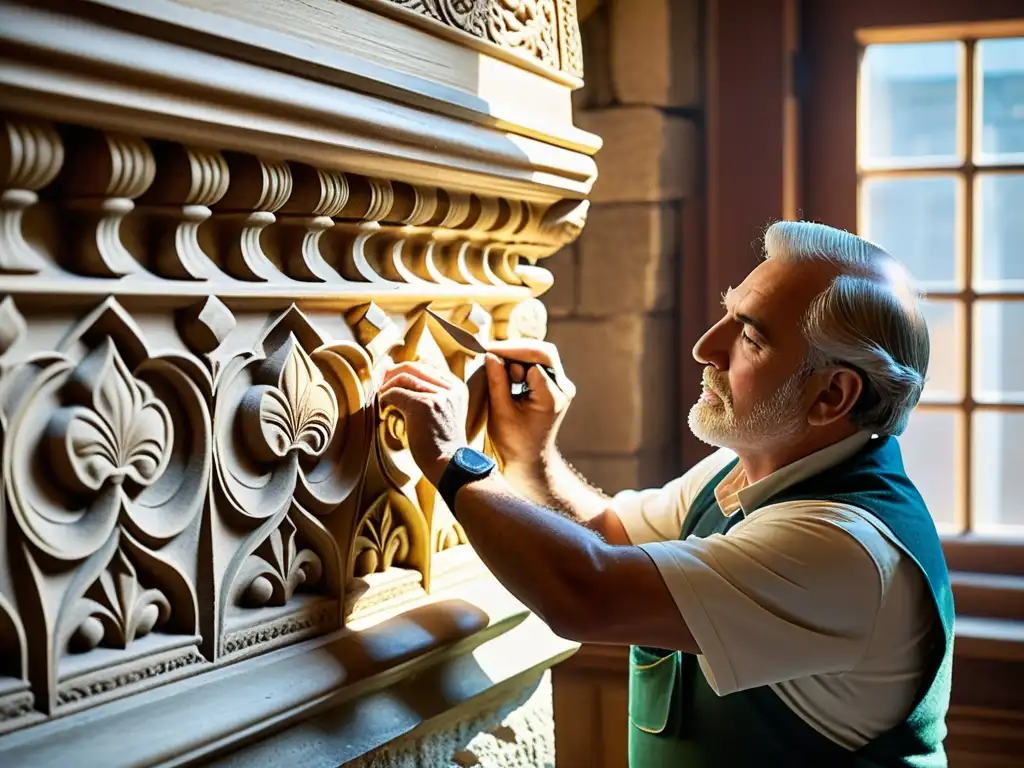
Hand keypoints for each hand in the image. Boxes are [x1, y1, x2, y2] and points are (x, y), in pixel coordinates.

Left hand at [379, 361, 469, 486]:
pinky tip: (384, 411)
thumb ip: (430, 395)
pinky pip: (395, 393)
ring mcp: (438, 395)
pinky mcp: (423, 405)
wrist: (449, 464)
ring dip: (388, 387)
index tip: (391, 379)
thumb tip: (402, 374)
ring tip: (383, 400)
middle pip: (415, 367)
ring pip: (404, 377)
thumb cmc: (440, 444)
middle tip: (381, 385)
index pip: (427, 367)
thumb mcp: (443, 413)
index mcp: (457, 388)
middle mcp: (450, 388)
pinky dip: (385, 400)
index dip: (405, 370)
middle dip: (393, 373)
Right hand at [484, 340, 575, 473]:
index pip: (535, 360)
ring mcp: (562, 386)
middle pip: (544, 352)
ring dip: (519, 355)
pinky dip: (522, 362)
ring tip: (497, 363)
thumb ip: (497, 382)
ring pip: (543, 355)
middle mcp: (563, 388)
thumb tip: (490, 355)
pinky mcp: (556, 385)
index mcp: (552, 397)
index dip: (510, 352)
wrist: (530, 460)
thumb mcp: (500, 412)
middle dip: (516, 349)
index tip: (487, 351)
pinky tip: (506, 368)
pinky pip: (540, 363)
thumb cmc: (514, 442)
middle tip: (491, 352)